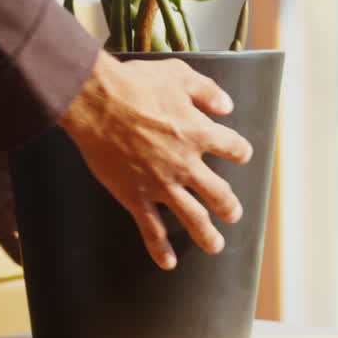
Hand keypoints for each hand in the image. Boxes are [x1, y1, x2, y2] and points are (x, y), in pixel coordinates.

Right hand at [59, 53, 252, 269]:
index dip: (239, 151)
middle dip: (229, 206)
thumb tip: (227, 106)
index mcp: (199, 133)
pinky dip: (161, 249)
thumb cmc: (135, 84)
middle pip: (219, 192)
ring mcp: (161, 184)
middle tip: (234, 213)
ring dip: (207, 234)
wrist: (97, 103)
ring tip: (215, 245)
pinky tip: (169, 263)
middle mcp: (186, 164)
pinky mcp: (135, 196)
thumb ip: (207, 91)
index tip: (240, 155)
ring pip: (193, 217)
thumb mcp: (178, 75)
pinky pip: (152, 229)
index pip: (232, 148)